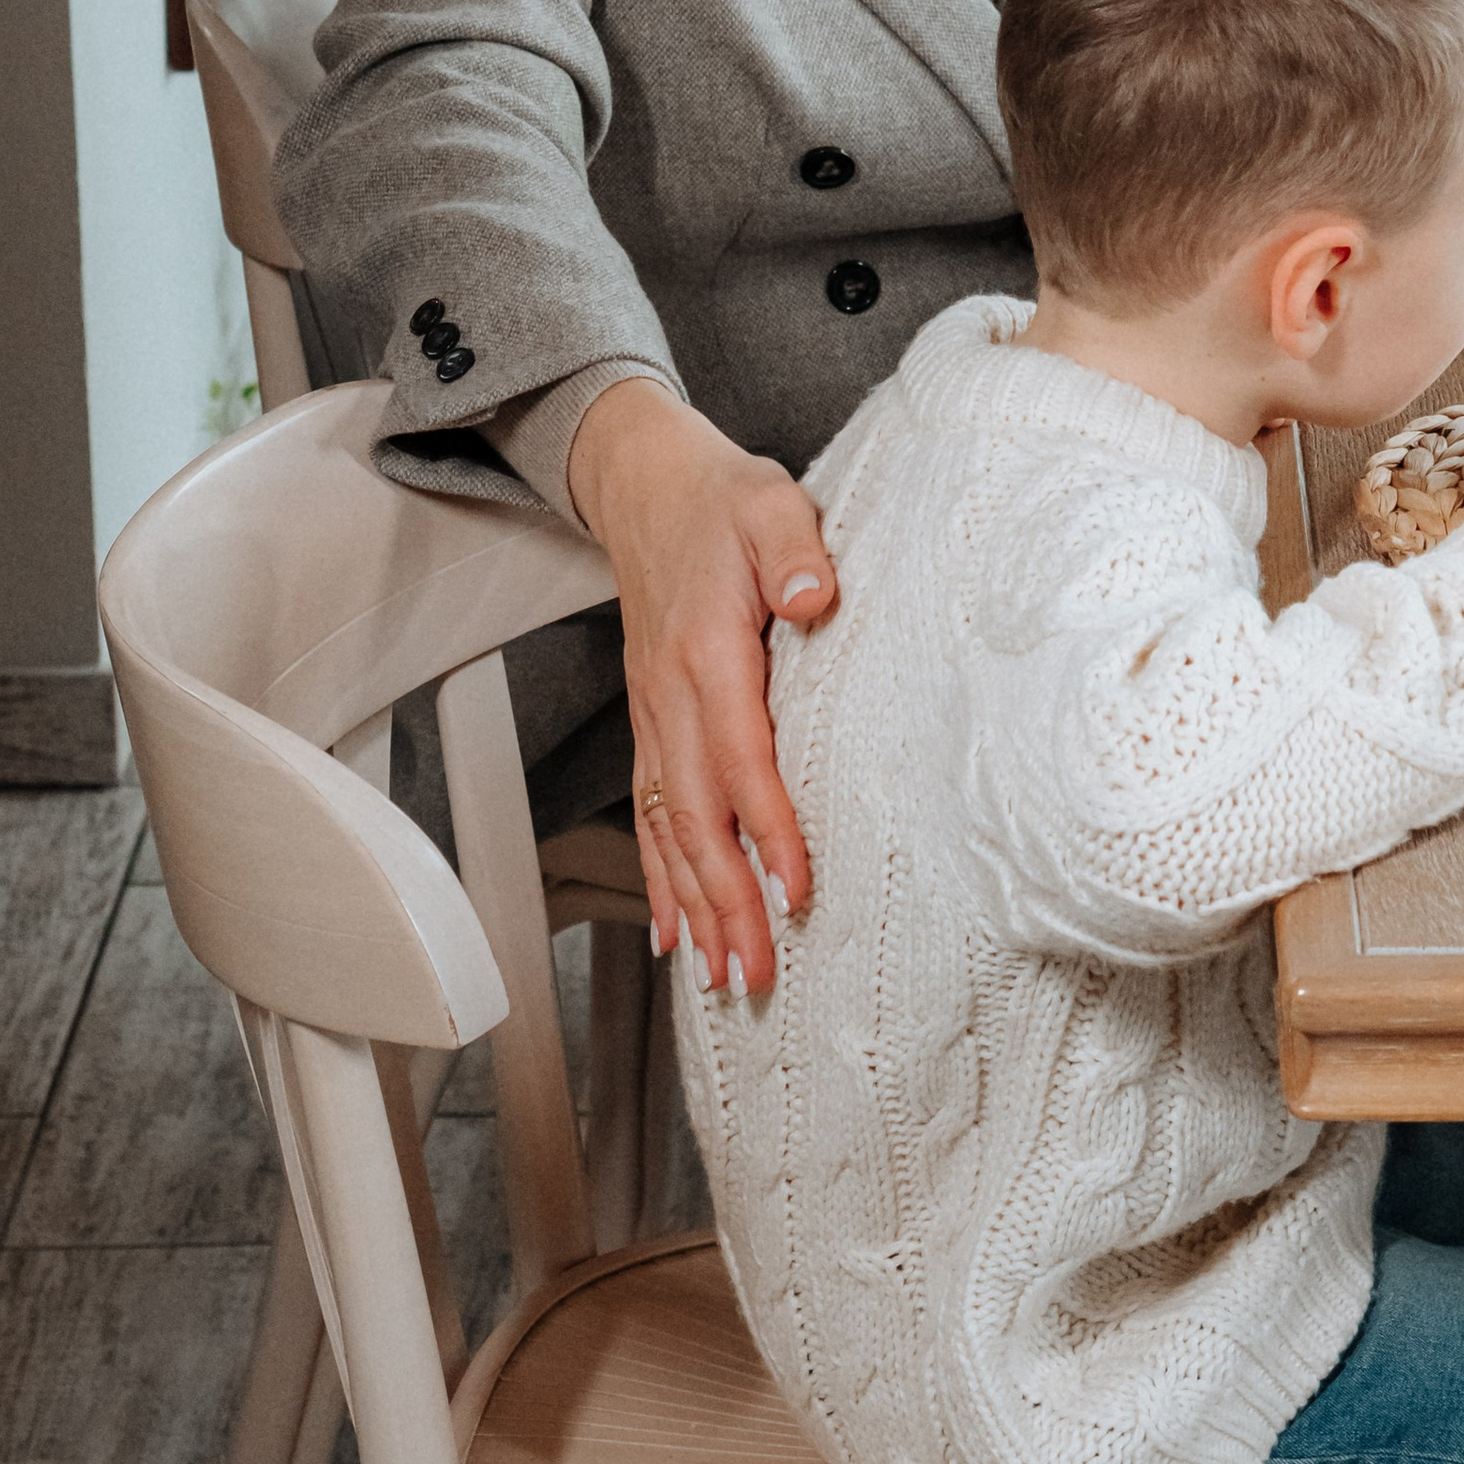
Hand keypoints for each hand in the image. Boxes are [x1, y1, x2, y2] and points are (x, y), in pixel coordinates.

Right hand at [564, 378, 837, 996]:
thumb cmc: (722, 502)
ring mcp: (652, 715)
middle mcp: (669, 695)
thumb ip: (796, 550)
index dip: (766, 826)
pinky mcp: (651, 724)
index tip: (794, 888)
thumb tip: (816, 598)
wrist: (648, 487)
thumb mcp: (770, 504)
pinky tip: (675, 930)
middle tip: (754, 972)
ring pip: (668, 828)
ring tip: (720, 975)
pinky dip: (660, 877)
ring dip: (693, 906)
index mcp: (706, 650)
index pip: (739, 754)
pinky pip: (649, 813)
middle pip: (696, 815)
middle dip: (724, 901)